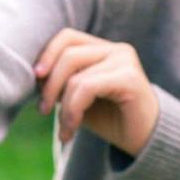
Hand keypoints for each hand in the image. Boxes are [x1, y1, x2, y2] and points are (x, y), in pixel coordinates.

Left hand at [35, 29, 157, 155]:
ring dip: (62, 107)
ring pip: (76, 76)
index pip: (66, 37)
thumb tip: (35, 74)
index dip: (46, 55)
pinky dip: (73, 110)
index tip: (35, 80)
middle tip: (42, 111)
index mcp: (102, 49)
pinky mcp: (130, 78)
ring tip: (64, 130)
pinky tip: (71, 130)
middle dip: (49, 86)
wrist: (144, 141)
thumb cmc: (110, 120)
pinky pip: (87, 87)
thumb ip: (60, 83)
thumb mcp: (77, 99)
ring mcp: (125, 61)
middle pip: (68, 54)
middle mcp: (116, 49)